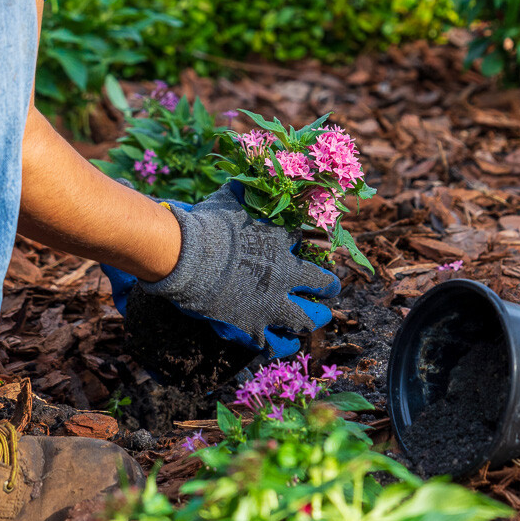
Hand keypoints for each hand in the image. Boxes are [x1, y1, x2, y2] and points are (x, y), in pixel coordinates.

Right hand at [103, 185, 338, 356]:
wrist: (189, 257)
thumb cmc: (208, 225)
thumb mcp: (228, 197)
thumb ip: (241, 189)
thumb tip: (244, 174)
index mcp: (282, 243)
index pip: (307, 243)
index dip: (307, 246)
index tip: (305, 248)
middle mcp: (285, 275)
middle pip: (321, 283)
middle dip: (328, 286)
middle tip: (331, 289)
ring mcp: (272, 305)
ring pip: (307, 318)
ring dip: (315, 318)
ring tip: (319, 319)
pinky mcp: (255, 328)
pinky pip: (277, 344)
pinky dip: (284, 346)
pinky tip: (289, 346)